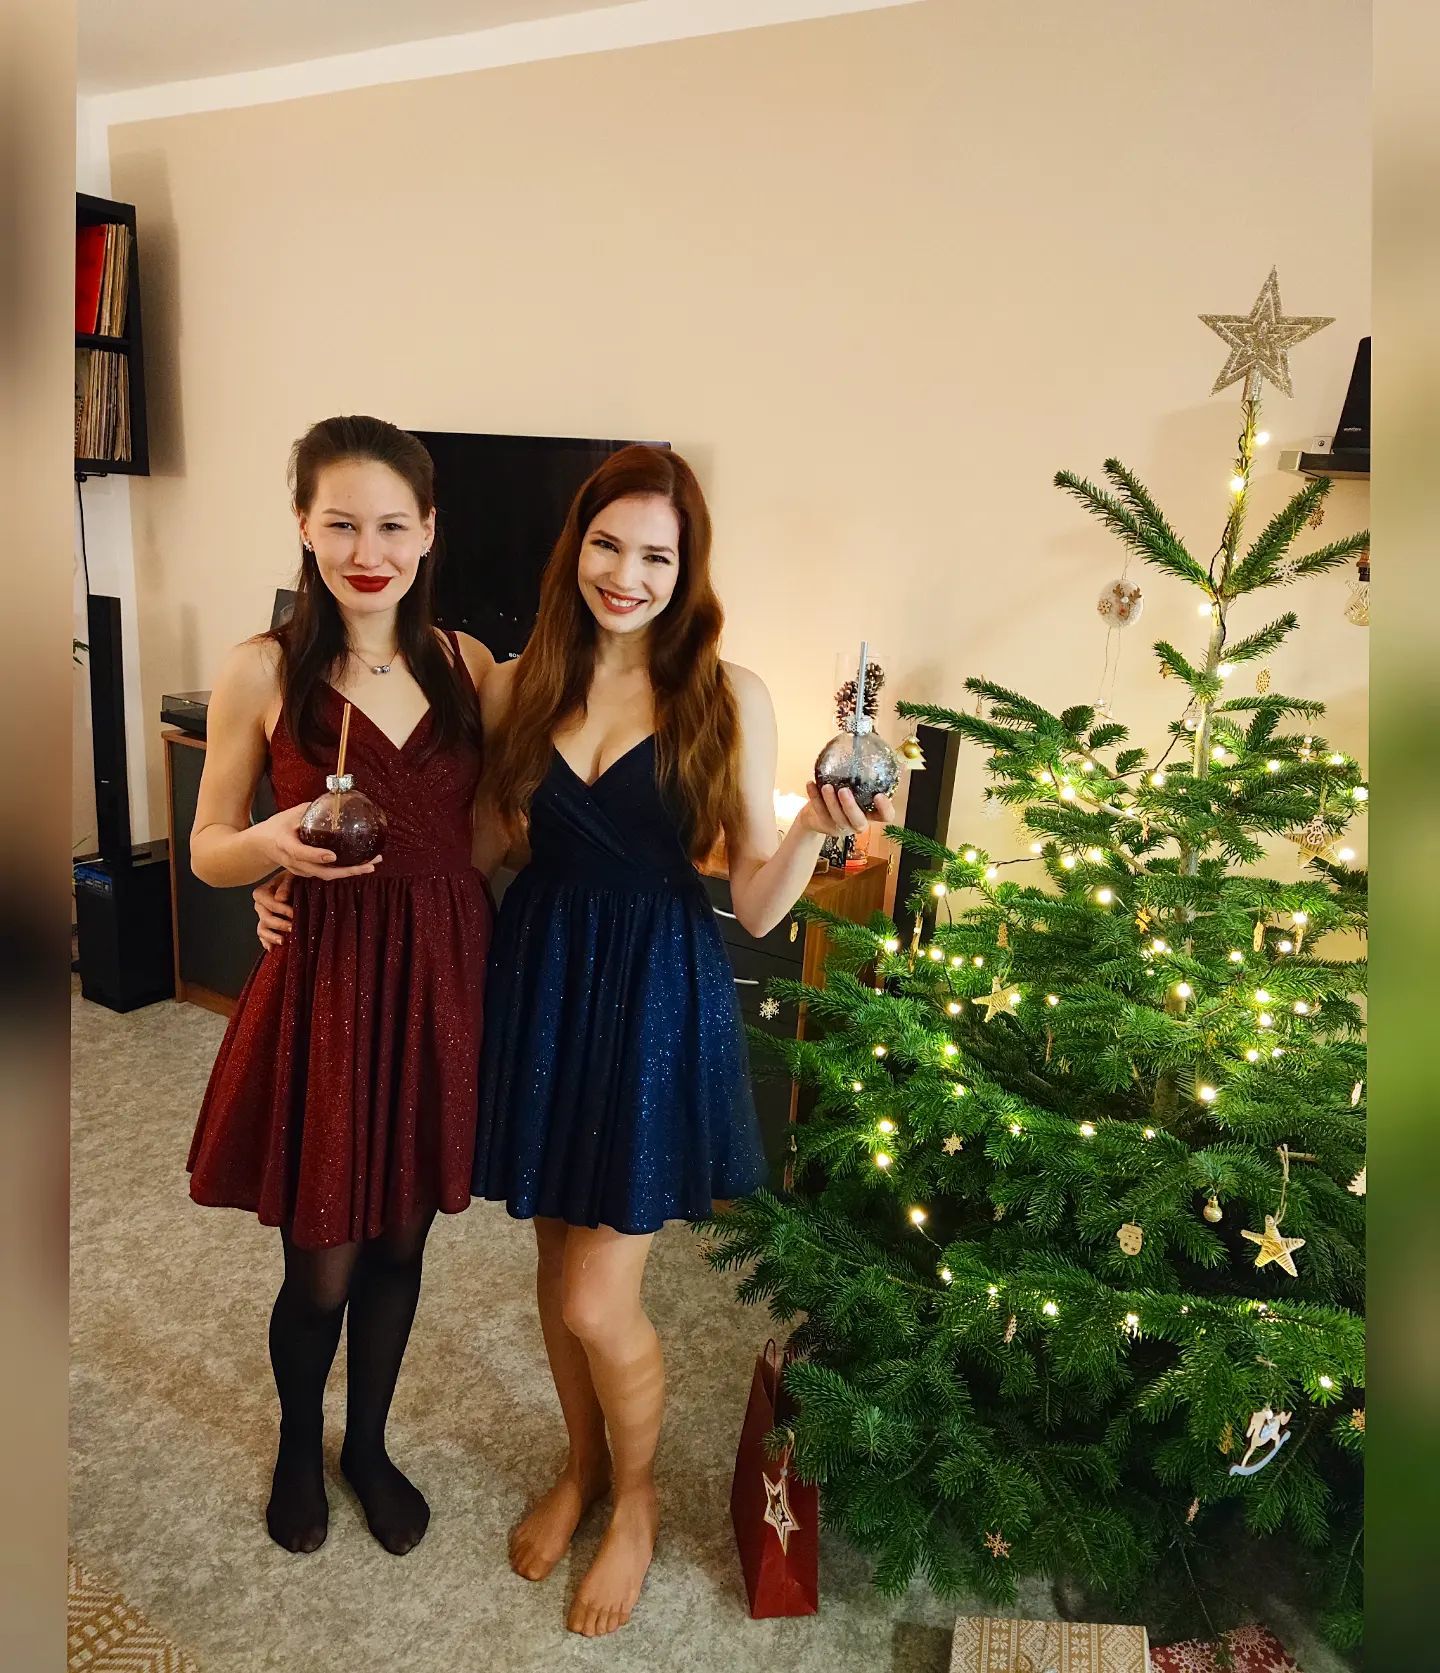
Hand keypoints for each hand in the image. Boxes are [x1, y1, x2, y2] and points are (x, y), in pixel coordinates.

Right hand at [253, 801, 381, 880]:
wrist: (261, 845)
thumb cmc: (277, 826)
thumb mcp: (290, 814)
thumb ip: (310, 811)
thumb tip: (335, 799)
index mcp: (286, 845)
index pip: (301, 853)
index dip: (316, 856)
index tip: (333, 856)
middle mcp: (293, 862)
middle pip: (320, 872)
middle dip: (347, 871)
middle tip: (368, 865)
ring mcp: (300, 871)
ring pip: (326, 876)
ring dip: (349, 873)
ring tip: (371, 865)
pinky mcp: (306, 874)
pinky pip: (326, 875)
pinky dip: (343, 872)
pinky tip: (359, 865)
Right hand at [255, 869, 294, 950]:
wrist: (295, 883)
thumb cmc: (293, 878)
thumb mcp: (291, 876)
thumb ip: (286, 885)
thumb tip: (280, 898)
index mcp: (261, 893)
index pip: (270, 904)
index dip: (282, 910)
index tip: (294, 914)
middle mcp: (259, 906)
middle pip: (266, 918)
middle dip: (280, 924)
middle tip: (293, 928)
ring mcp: (261, 917)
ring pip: (262, 929)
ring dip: (272, 937)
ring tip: (283, 941)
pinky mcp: (266, 925)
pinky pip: (262, 936)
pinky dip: (267, 942)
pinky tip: (272, 949)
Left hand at [795, 781, 896, 839]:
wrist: (818, 817)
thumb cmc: (842, 799)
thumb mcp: (856, 790)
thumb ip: (863, 779)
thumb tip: (869, 749)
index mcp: (871, 814)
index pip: (885, 816)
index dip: (885, 808)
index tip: (879, 795)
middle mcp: (858, 823)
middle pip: (858, 822)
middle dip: (850, 807)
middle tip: (844, 791)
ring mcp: (841, 826)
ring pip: (837, 817)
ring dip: (830, 802)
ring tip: (826, 786)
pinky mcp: (825, 825)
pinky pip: (819, 811)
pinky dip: (814, 797)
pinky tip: (811, 784)